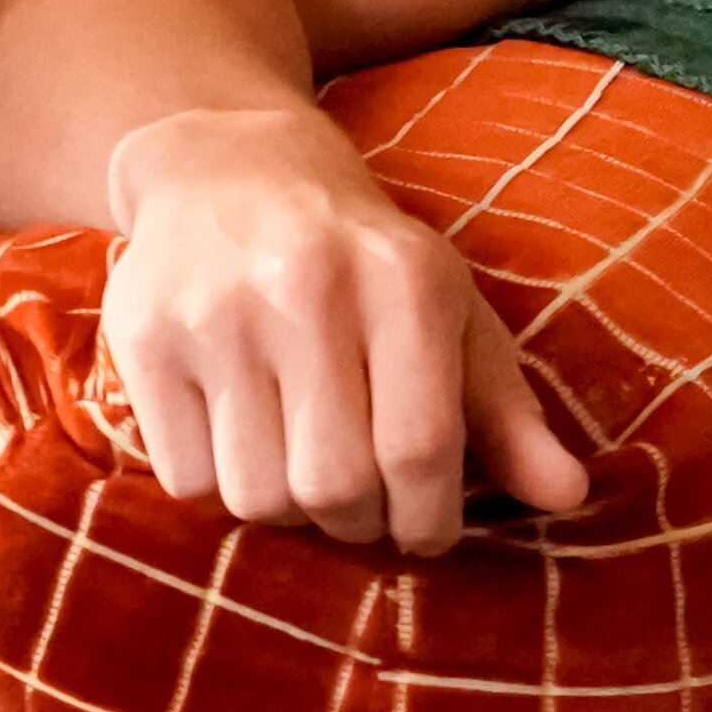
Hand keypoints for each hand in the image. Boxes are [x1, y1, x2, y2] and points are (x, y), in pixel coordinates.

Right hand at [99, 103, 587, 556]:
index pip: (421, 446)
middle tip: (365, 510)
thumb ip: (510, 413)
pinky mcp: (141, 337)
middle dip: (359, 523)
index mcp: (407, 283)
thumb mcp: (454, 316)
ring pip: (256, 494)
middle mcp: (308, 291)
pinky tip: (244, 446)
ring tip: (303, 472)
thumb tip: (570, 496)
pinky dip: (221, 490)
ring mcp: (216, 314)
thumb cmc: (368, 266)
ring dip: (289, 512)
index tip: (429, 536)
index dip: (429, 518)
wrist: (234, 174)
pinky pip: (186, 477)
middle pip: (334, 484)